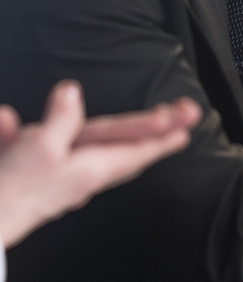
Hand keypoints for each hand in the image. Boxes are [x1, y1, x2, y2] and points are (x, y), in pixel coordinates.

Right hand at [0, 82, 200, 247]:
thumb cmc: (11, 190)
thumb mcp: (40, 148)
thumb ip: (61, 119)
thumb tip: (72, 92)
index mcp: (90, 168)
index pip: (134, 147)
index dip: (160, 135)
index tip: (186, 127)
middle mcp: (81, 175)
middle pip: (124, 147)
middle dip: (155, 132)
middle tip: (185, 117)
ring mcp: (60, 179)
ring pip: (98, 151)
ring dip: (127, 137)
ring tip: (156, 129)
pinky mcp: (36, 179)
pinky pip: (53, 152)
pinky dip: (57, 139)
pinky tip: (28, 129)